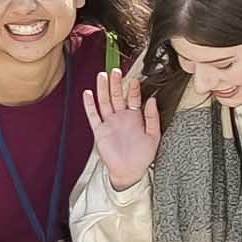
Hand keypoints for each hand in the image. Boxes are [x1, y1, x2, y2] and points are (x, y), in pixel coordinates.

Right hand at [84, 64, 161, 184]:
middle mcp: (121, 118)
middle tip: (115, 70)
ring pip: (105, 102)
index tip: (134, 79)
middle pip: (117, 96)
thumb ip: (152, 117)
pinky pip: (93, 116)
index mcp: (135, 118)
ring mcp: (110, 123)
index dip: (133, 89)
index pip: (133, 98)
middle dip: (116, 83)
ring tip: (102, 75)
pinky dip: (89, 105)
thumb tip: (152, 100)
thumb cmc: (143, 156)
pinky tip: (88, 94)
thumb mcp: (154, 136)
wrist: (130, 171)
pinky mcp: (100, 131)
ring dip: (103, 89)